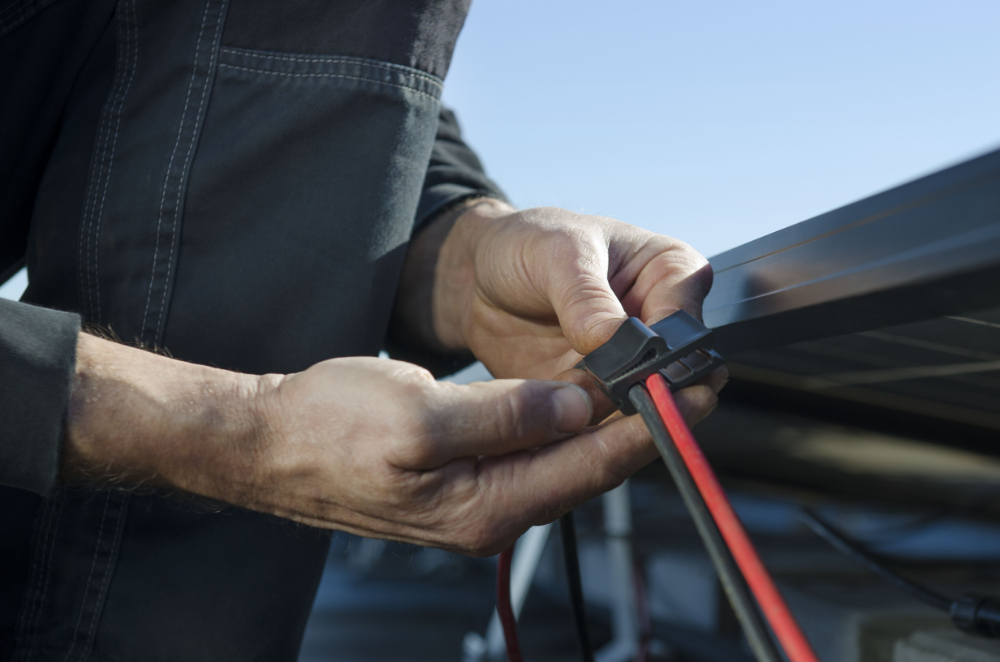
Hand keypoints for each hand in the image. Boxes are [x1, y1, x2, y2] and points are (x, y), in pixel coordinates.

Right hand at [64, 334, 708, 553]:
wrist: (269, 442)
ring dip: (607, 421)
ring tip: (650, 379)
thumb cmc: (326, 428)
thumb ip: (503, 416)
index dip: (649, 428)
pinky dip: (564, 421)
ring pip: (563, 459)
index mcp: (483, 507)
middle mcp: (490, 513)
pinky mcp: (464, 478)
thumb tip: (576, 408)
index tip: (692, 392)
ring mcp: (477, 499)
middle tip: (689, 380)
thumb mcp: (416, 415)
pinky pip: (532, 452)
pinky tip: (581, 394)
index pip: (590, 466)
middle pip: (587, 468)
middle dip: (640, 424)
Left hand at [392, 198, 725, 419]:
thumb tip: (617, 341)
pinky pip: (596, 426)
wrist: (478, 277)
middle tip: (611, 403)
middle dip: (643, 397)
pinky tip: (555, 423)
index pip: (684, 325)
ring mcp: (627, 367)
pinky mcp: (593, 397)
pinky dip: (578, 430)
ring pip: (637, 410)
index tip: (636, 372)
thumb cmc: (527, 244)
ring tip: (576, 413)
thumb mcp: (556, 254)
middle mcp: (658, 327)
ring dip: (608, 419)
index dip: (664, 355)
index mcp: (669, 275)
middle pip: (670, 377)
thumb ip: (587, 297)